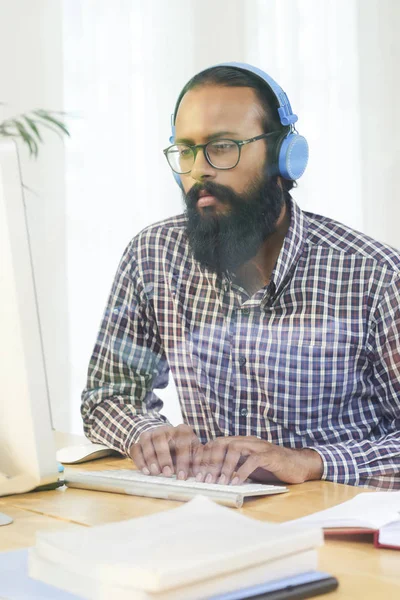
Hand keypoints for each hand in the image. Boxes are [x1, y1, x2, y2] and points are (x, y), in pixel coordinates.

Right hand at [129, 424, 200, 479]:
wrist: (169, 440)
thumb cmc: (185, 450)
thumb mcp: (194, 452)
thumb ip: (198, 461)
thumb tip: (200, 474)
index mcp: (183, 431)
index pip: (182, 442)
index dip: (182, 461)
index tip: (181, 477)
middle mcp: (165, 429)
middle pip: (161, 438)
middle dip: (164, 457)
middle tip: (167, 473)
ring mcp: (151, 433)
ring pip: (147, 440)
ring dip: (150, 457)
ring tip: (155, 472)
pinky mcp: (139, 441)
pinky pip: (135, 448)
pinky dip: (139, 460)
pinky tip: (146, 471)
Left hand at [193, 436, 322, 484]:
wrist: (297, 464)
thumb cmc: (270, 468)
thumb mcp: (246, 466)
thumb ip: (231, 468)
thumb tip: (209, 478)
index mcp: (238, 442)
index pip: (215, 444)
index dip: (203, 457)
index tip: (194, 473)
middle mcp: (246, 440)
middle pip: (221, 444)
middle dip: (210, 462)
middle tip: (204, 480)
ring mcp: (258, 446)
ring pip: (235, 449)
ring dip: (224, 466)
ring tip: (219, 482)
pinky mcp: (270, 455)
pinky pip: (253, 459)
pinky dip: (243, 470)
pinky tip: (237, 482)